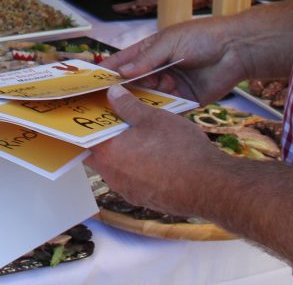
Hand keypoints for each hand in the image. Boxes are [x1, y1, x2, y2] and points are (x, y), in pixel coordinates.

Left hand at [86, 85, 225, 215]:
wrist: (210, 187)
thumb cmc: (180, 149)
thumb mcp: (153, 117)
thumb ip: (128, 105)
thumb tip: (112, 94)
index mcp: (107, 153)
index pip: (81, 137)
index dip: (82, 122)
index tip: (85, 111)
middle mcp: (112, 175)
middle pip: (97, 152)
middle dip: (104, 135)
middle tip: (114, 117)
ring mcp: (127, 190)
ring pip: (115, 166)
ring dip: (121, 151)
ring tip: (137, 133)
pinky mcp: (143, 198)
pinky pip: (132, 178)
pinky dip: (136, 166)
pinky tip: (153, 154)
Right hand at [101, 16, 245, 103]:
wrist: (236, 50)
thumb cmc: (201, 38)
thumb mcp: (169, 43)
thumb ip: (146, 59)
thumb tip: (121, 72)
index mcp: (152, 51)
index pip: (125, 61)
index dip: (109, 69)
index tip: (91, 79)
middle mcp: (159, 69)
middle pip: (134, 82)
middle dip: (121, 91)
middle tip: (103, 102)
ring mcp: (172, 85)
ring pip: (148, 97)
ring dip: (139, 103)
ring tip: (122, 112)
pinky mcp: (186, 100)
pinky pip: (167, 109)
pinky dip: (157, 113)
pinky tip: (145, 119)